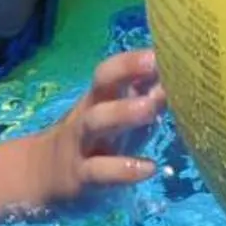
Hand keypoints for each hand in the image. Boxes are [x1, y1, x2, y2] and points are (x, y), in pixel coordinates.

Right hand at [22, 49, 165, 210]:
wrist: (43, 178)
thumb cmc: (97, 143)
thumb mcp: (121, 120)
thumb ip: (148, 99)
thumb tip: (182, 76)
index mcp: (102, 97)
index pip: (115, 68)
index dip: (136, 57)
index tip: (166, 46)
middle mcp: (91, 113)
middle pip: (102, 83)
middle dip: (127, 69)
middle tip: (155, 62)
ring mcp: (83, 144)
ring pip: (96, 122)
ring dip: (123, 112)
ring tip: (151, 108)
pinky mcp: (81, 177)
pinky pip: (100, 171)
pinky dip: (124, 170)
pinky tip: (150, 168)